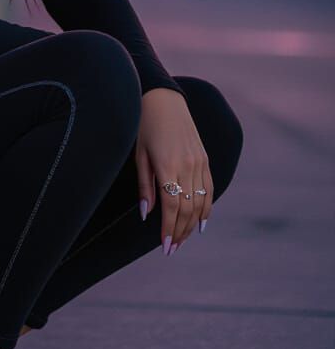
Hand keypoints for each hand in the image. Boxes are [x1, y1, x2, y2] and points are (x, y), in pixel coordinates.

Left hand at [136, 88, 213, 252]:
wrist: (163, 99)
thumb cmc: (144, 126)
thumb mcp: (139, 155)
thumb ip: (145, 186)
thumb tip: (146, 214)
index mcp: (167, 166)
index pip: (171, 207)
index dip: (169, 229)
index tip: (165, 247)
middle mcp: (187, 165)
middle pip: (187, 209)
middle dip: (179, 232)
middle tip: (171, 248)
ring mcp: (198, 162)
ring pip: (200, 202)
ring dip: (191, 224)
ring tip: (182, 239)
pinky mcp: (204, 158)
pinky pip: (209, 188)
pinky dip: (207, 208)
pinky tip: (200, 222)